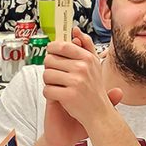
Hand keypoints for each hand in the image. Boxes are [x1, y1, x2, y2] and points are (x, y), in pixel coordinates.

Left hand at [42, 27, 122, 145]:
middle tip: (57, 76)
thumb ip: (86, 45)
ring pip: (46, 75)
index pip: (61, 46)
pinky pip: (47, 90)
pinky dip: (49, 95)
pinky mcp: (68, 96)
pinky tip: (58, 97)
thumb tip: (75, 30)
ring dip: (49, 82)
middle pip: (50, 60)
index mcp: (87, 58)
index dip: (52, 50)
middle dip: (49, 69)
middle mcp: (82, 68)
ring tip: (58, 87)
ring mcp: (76, 82)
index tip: (53, 56)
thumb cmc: (94, 89)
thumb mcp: (94, 64)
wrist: (99, 114)